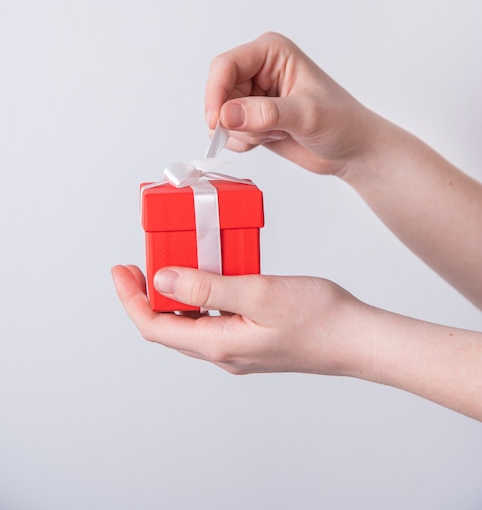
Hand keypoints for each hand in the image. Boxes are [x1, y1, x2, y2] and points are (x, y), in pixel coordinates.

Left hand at [111, 264, 370, 375]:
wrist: (357, 338)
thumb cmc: (318, 317)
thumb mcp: (259, 292)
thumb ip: (208, 287)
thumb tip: (163, 279)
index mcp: (218, 345)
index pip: (155, 327)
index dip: (131, 299)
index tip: (121, 270)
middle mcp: (223, 352)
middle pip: (169, 326)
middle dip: (149, 294)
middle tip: (143, 261)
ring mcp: (238, 348)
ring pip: (191, 322)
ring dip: (176, 294)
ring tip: (174, 261)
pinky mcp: (252, 338)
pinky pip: (214, 318)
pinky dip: (202, 296)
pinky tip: (213, 274)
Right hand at [204, 32, 378, 175]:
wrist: (352, 149)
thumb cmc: (342, 122)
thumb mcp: (306, 115)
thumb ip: (266, 113)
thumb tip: (227, 115)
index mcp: (271, 53)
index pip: (226, 65)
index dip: (215, 93)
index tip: (217, 121)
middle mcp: (258, 70)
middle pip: (219, 93)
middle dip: (235, 120)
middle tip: (264, 132)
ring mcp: (254, 96)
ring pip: (221, 116)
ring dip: (242, 133)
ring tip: (275, 133)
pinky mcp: (252, 118)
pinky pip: (228, 132)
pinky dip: (242, 142)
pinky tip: (270, 139)